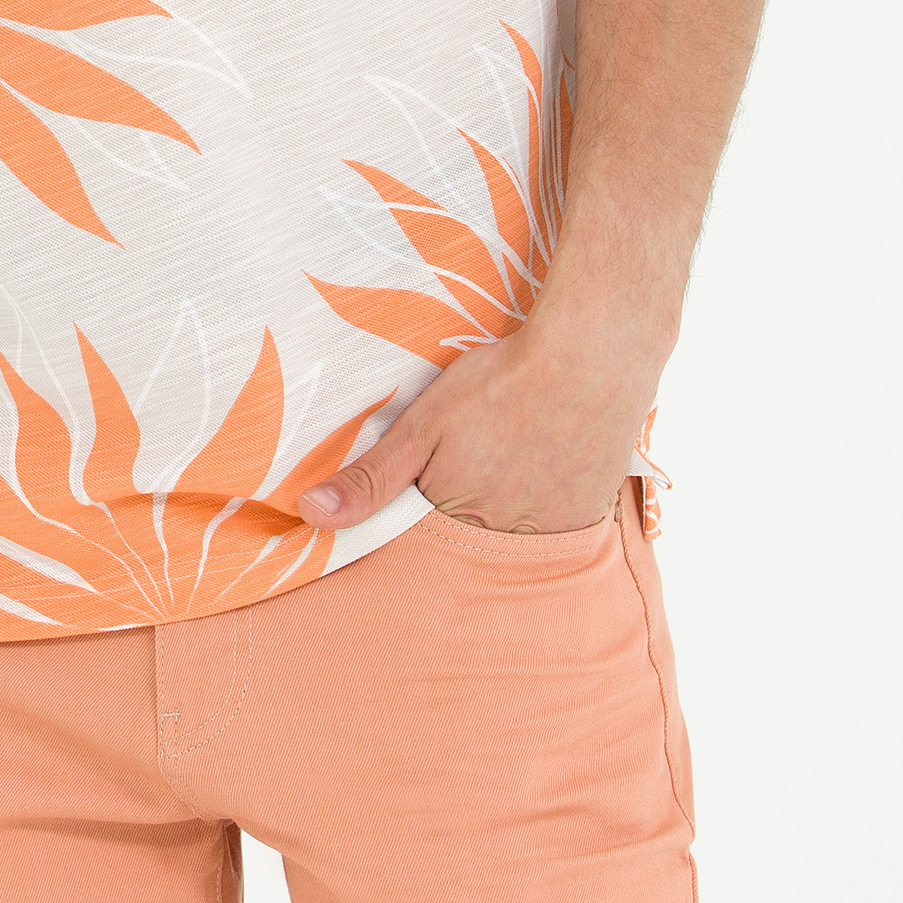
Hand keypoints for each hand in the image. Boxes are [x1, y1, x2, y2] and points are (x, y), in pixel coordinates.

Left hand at [296, 324, 655, 536]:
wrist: (592, 359)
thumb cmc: (500, 385)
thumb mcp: (422, 425)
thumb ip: (370, 477)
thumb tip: (311, 516)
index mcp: (453, 520)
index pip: (417, 536)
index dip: (417, 502)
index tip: (427, 473)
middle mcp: (501, 542)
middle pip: (465, 536)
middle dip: (461, 504)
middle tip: (479, 451)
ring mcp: (549, 535)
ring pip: (509, 532)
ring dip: (504, 503)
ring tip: (510, 450)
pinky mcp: (587, 521)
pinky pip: (552, 528)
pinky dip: (543, 503)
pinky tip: (543, 460)